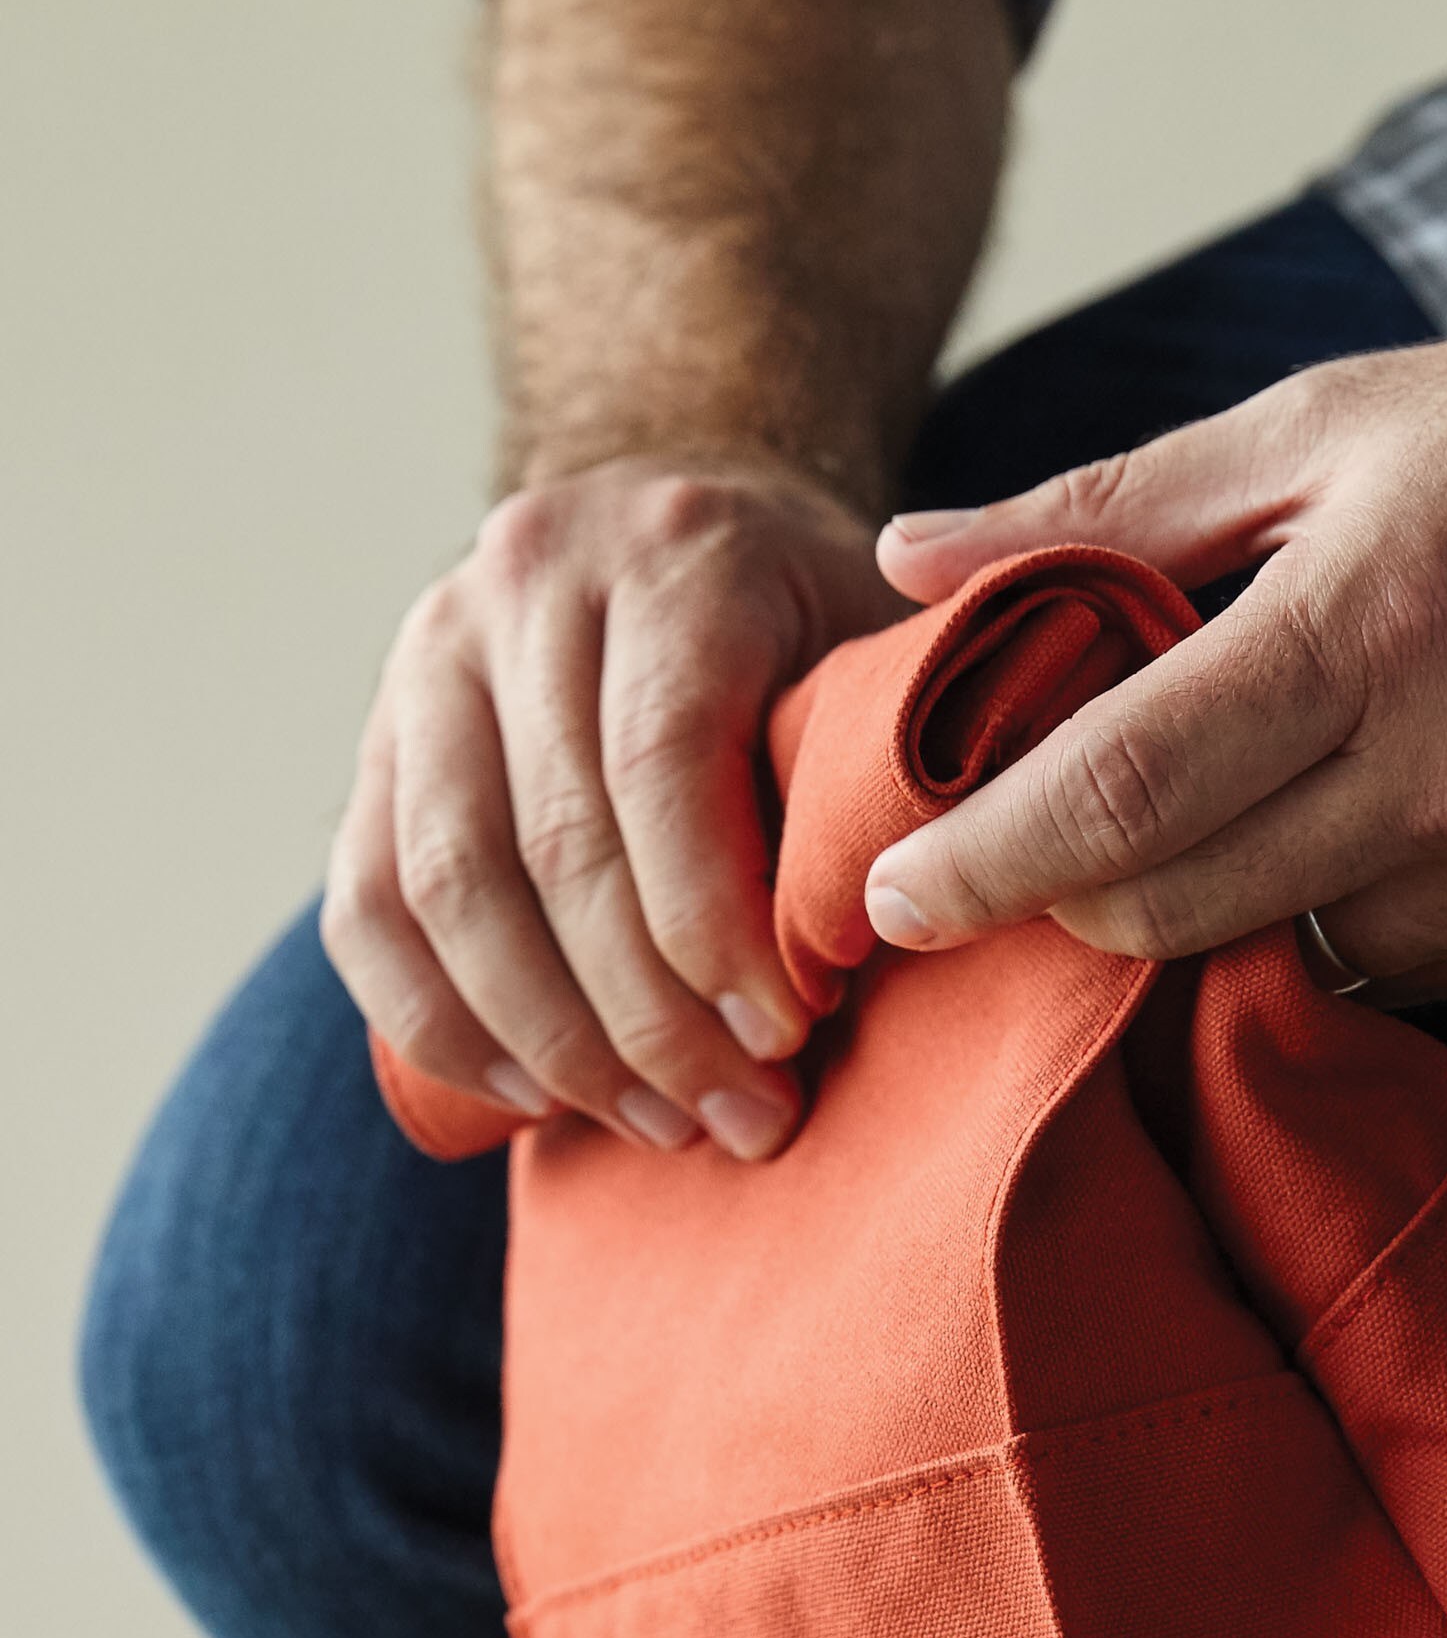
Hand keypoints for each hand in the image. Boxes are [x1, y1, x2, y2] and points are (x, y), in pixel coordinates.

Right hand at [323, 455, 899, 1156]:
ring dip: (554, 1041)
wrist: (691, 511)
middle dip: (650, 1017)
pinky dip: (441, 1022)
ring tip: (660, 1126)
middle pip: (554, 844)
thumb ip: (870, 757)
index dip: (715, 924)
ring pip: (450, 888)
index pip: (662, 763)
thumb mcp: (876, 644)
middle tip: (741, 1121)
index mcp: (673, 551)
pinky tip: (537, 1098)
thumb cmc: (818, 618)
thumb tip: (887, 922)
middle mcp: (529, 580)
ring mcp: (430, 651)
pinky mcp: (376, 735)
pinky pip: (368, 904)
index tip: (785, 1036)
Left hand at [865, 225, 1446, 1002]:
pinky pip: (1390, 972)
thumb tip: (916, 562)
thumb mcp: (1336, 418)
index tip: (889, 897)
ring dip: (1192, 921)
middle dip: (1065, 908)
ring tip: (1165, 842)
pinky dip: (1315, 927)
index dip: (988, 858)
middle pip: (1185, 906)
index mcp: (1378, 614)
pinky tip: (1314, 850)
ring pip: (1281, 957)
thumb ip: (1111, 502)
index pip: (1126, 785)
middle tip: (1002, 869)